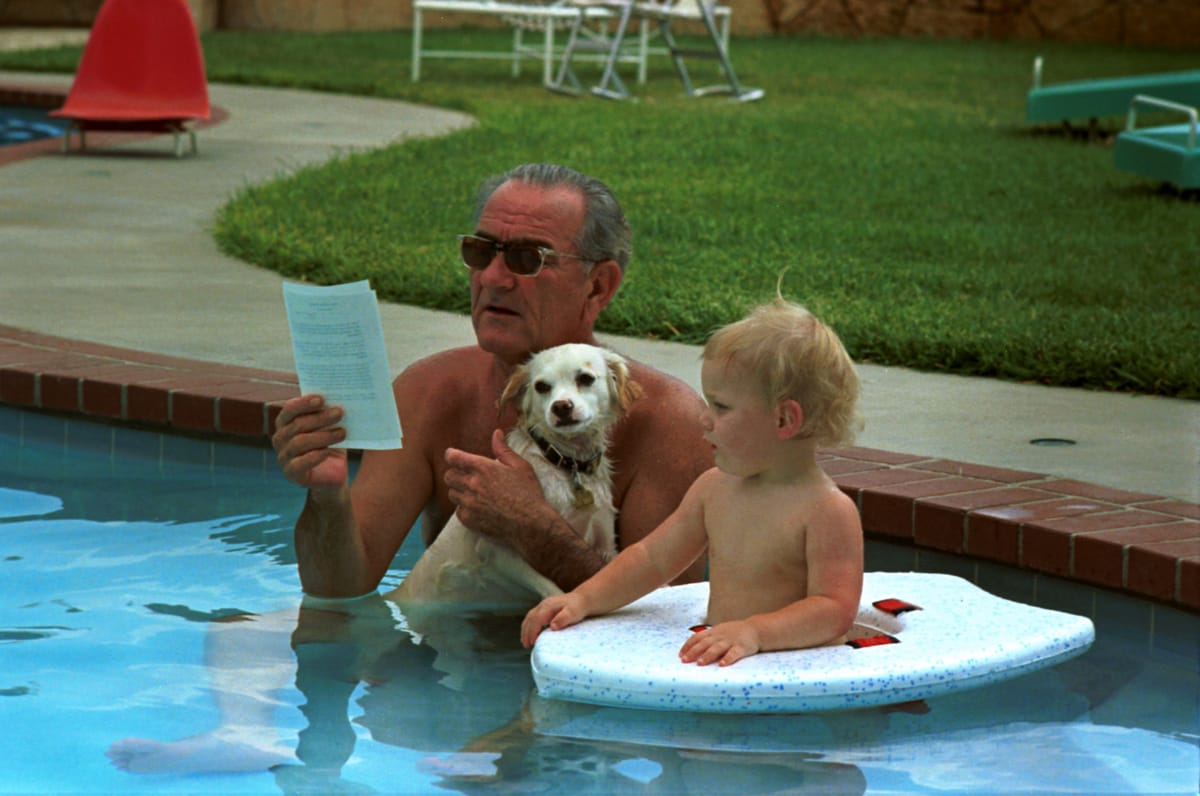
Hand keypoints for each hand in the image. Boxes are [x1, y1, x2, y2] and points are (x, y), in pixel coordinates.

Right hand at [272, 395, 348, 490]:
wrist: (332, 472)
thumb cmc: (330, 444)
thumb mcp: (329, 427)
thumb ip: (328, 413)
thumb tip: (338, 400)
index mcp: (285, 422)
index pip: (289, 409)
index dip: (304, 403)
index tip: (321, 399)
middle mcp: (280, 438)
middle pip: (297, 425)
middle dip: (320, 418)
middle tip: (339, 412)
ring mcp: (283, 456)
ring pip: (299, 443)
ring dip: (323, 436)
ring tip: (342, 432)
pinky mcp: (291, 473)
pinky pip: (298, 464)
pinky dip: (313, 457)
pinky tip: (326, 453)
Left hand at [444, 429, 549, 546]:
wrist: (531, 524)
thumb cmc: (528, 493)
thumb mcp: (520, 466)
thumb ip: (504, 450)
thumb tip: (496, 433)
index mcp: (483, 468)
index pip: (453, 457)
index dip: (452, 455)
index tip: (455, 456)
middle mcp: (472, 484)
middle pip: (448, 476)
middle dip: (455, 473)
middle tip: (466, 476)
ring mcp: (469, 503)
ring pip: (451, 494)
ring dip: (459, 491)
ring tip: (473, 493)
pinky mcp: (470, 520)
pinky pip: (458, 511)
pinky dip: (464, 508)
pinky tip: (477, 508)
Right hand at [521, 594, 587, 647]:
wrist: (583, 599)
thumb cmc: (578, 608)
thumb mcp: (573, 613)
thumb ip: (563, 619)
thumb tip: (552, 626)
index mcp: (549, 606)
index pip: (536, 619)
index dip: (532, 631)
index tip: (532, 643)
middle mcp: (544, 605)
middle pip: (530, 618)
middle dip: (526, 632)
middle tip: (526, 645)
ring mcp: (543, 605)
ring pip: (530, 617)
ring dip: (526, 629)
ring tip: (525, 642)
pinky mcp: (545, 608)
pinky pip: (533, 617)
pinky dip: (529, 625)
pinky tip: (530, 634)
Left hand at [679, 620, 760, 665]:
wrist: (756, 629)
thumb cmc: (735, 632)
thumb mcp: (719, 631)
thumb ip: (707, 638)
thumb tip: (691, 647)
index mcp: (713, 632)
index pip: (697, 637)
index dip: (688, 646)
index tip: (680, 655)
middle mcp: (720, 636)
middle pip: (704, 643)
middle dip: (693, 652)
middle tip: (685, 660)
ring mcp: (730, 641)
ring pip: (717, 648)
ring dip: (707, 655)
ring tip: (700, 663)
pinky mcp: (741, 647)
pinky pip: (734, 653)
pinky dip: (728, 659)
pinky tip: (722, 665)